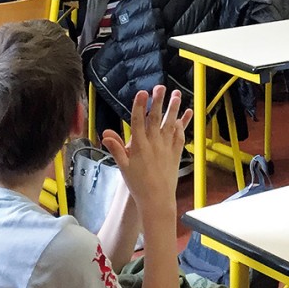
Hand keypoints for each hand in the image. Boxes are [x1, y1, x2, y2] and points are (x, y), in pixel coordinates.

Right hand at [109, 86, 192, 217]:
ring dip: (174, 109)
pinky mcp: (175, 153)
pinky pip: (180, 136)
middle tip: (160, 87)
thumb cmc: (138, 185)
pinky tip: (183, 117)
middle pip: (155, 119)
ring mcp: (166, 148)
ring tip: (176, 95)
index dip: (139, 106)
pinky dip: (182, 126)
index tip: (142, 93)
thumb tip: (105, 134)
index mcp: (139, 147)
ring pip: (170, 124)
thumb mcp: (123, 167)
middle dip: (158, 101)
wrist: (156, 200)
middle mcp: (153, 145)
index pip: (138, 122)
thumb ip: (116, 149)